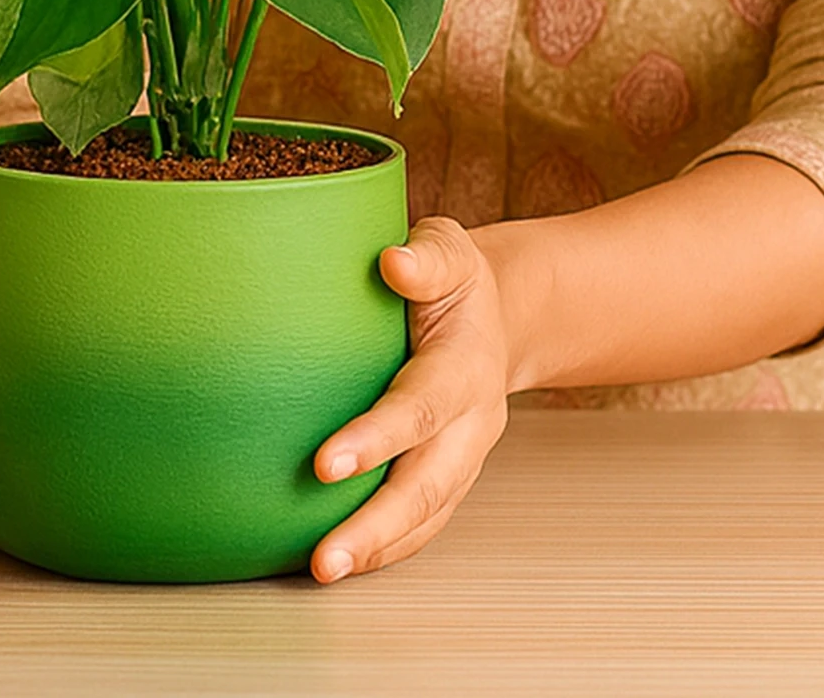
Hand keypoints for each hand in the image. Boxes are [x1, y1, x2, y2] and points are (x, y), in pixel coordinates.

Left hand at [309, 216, 513, 582]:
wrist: (500, 317)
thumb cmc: (458, 282)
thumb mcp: (450, 250)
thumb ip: (428, 256)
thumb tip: (393, 262)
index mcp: (467, 365)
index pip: (421, 407)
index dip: (376, 439)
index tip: (323, 464)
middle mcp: (473, 420)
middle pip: (427, 483)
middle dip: (375, 524)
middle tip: (323, 559)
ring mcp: (465, 455)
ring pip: (426, 514)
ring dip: (377, 548)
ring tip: (323, 572)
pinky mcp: (451, 477)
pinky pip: (423, 523)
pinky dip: (387, 550)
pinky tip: (344, 564)